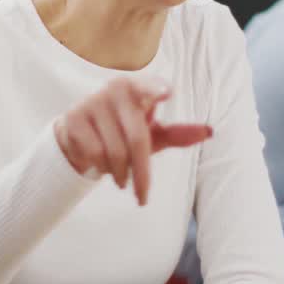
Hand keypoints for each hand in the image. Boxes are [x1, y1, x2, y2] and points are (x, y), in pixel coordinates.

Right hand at [54, 77, 212, 205]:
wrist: (78, 134)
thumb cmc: (124, 131)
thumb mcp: (152, 133)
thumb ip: (178, 133)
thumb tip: (209, 131)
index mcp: (139, 88)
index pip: (150, 87)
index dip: (157, 89)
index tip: (167, 93)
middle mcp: (115, 89)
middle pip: (136, 139)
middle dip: (141, 174)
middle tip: (142, 196)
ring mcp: (92, 102)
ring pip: (114, 151)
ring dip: (120, 174)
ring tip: (121, 178)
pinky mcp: (73, 117)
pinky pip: (94, 153)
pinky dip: (101, 167)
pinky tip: (101, 165)